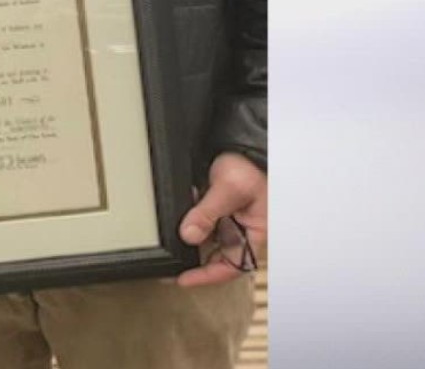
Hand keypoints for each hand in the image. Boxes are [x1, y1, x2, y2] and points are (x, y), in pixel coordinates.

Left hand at [176, 152, 266, 286]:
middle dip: (193, 257)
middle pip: (216, 256)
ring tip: (173, 234)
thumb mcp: (230, 189)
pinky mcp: (218, 211)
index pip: (232, 266)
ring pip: (206, 240)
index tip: (183, 279)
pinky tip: (181, 211)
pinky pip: (201, 223)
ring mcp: (230, 222)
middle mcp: (242, 232)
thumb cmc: (252, 166)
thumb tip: (189, 235)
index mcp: (255, 234)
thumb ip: (208, 212)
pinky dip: (190, 220)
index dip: (207, 276)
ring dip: (190, 237)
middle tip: (168, 262)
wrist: (245, 144)